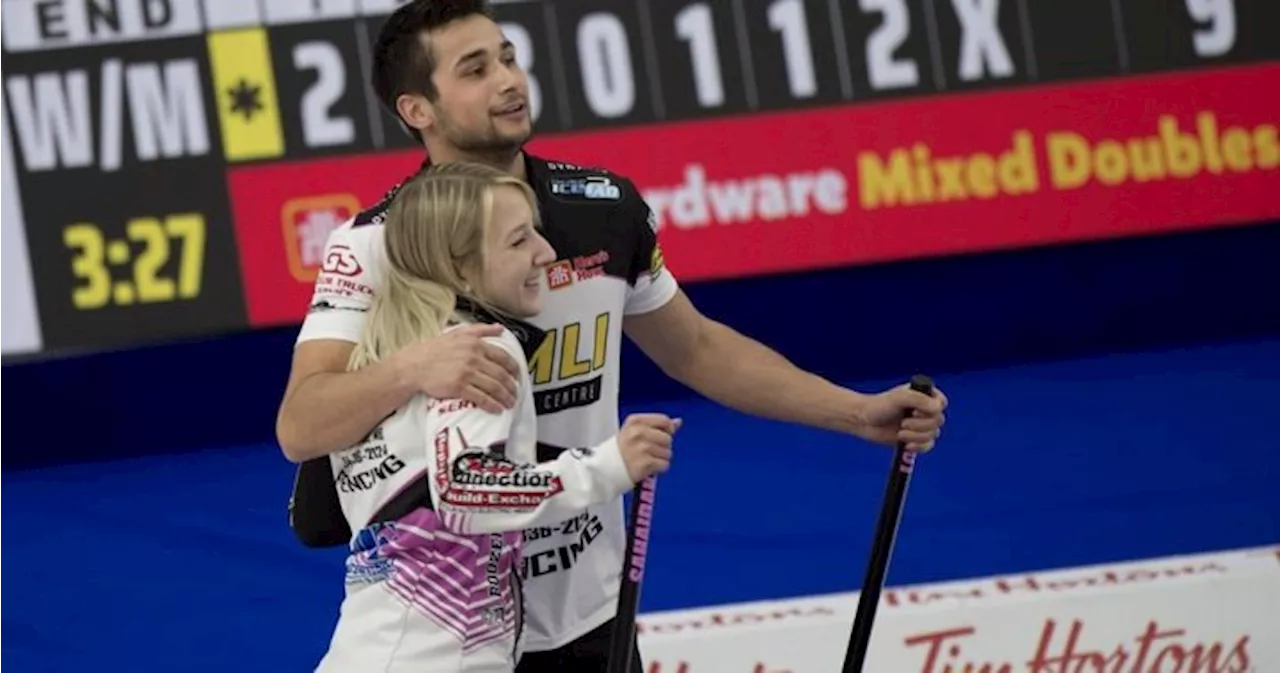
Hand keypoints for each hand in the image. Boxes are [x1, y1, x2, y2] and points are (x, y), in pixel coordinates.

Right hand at [390, 324, 521, 412]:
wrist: (414, 365)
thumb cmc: (434, 350)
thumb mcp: (457, 333)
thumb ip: (480, 330)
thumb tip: (500, 328)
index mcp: (475, 344)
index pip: (503, 357)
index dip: (514, 368)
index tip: (518, 376)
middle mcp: (473, 357)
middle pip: (501, 374)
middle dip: (512, 386)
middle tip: (515, 393)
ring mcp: (467, 372)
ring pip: (494, 387)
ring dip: (505, 397)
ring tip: (509, 403)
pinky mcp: (459, 387)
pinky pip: (481, 398)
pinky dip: (492, 405)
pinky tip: (497, 409)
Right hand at [617, 413, 681, 481]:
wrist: (606, 469)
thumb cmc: (621, 450)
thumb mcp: (635, 431)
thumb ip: (657, 425)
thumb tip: (678, 422)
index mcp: (635, 421)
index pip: (664, 420)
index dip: (668, 430)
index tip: (662, 436)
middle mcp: (638, 433)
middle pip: (668, 438)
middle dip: (663, 446)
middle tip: (649, 451)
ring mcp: (641, 448)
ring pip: (667, 453)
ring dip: (660, 459)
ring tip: (647, 459)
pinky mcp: (645, 463)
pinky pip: (664, 464)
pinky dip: (659, 468)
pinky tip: (648, 467)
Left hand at [853, 383, 947, 451]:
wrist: (864, 422)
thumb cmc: (879, 406)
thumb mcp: (899, 398)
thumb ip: (919, 399)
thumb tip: (937, 409)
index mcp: (924, 395)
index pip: (941, 403)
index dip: (932, 410)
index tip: (914, 411)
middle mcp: (925, 409)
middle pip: (938, 421)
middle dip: (920, 425)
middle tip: (903, 423)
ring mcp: (921, 424)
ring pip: (933, 434)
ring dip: (916, 436)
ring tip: (900, 433)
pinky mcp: (916, 439)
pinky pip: (928, 446)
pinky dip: (919, 447)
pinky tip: (907, 445)